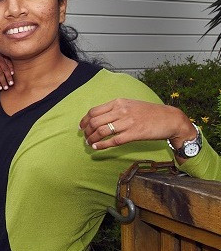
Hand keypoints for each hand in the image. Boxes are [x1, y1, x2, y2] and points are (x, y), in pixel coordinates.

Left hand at [0, 44, 13, 89]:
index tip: (0, 88)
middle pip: (0, 73)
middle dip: (3, 81)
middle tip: (6, 88)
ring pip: (5, 68)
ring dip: (8, 76)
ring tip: (11, 83)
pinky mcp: (3, 56)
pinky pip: (8, 62)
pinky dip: (11, 68)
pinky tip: (12, 73)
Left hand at [79, 99, 196, 155]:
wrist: (170, 119)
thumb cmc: (149, 113)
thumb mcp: (130, 104)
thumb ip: (115, 109)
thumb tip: (98, 117)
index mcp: (119, 102)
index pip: (94, 111)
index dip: (84, 120)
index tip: (81, 127)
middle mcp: (121, 111)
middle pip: (95, 122)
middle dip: (86, 131)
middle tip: (85, 137)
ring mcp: (128, 122)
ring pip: (102, 131)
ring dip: (92, 139)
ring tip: (89, 143)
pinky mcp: (134, 134)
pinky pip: (113, 141)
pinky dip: (102, 145)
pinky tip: (97, 148)